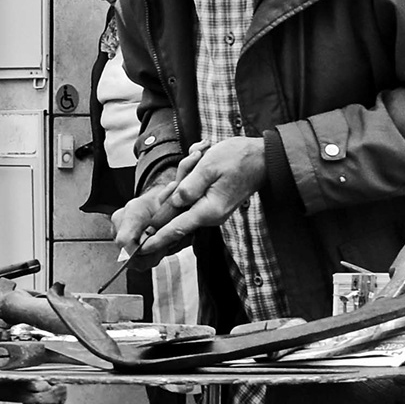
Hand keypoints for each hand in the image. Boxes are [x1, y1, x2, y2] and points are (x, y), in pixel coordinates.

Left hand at [124, 137, 267, 263]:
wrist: (262, 157)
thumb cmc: (237, 159)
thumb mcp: (208, 166)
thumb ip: (188, 187)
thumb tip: (174, 202)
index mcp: (208, 210)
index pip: (177, 228)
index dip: (158, 238)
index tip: (142, 248)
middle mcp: (210, 215)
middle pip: (178, 210)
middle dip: (176, 186)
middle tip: (194, 160)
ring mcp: (212, 210)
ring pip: (185, 199)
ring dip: (188, 175)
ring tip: (202, 155)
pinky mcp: (213, 203)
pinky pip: (194, 194)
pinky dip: (194, 176)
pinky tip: (204, 159)